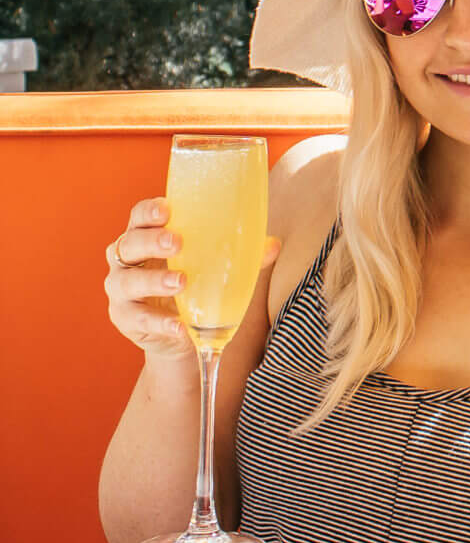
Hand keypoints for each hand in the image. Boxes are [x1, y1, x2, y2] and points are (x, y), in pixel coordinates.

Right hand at [105, 200, 279, 365]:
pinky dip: (160, 322)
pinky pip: (138, 319)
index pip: (139, 216)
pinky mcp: (125, 319)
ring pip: (127, 281)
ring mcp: (121, 290)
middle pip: (128, 243)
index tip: (167, 209)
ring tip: (181, 282)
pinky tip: (180, 325)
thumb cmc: (196, 284)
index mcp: (147, 237)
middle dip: (151, 241)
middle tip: (177, 243)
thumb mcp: (215, 267)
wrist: (180, 333)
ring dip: (154, 280)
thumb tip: (273, 245)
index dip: (148, 211)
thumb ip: (241, 254)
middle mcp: (127, 260)